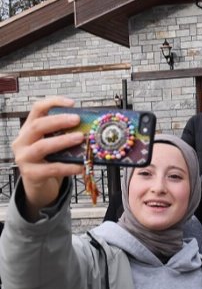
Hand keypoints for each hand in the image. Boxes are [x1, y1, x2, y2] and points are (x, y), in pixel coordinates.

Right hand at [12, 97, 84, 219]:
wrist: (38, 185)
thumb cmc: (49, 160)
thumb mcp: (54, 144)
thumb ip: (64, 134)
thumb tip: (92, 126)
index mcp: (28, 129)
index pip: (37, 109)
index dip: (53, 103)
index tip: (72, 103)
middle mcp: (22, 141)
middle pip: (38, 125)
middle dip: (59, 121)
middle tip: (77, 119)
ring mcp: (24, 158)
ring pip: (42, 146)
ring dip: (63, 141)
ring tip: (81, 138)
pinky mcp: (31, 174)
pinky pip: (52, 168)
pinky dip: (68, 167)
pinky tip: (81, 166)